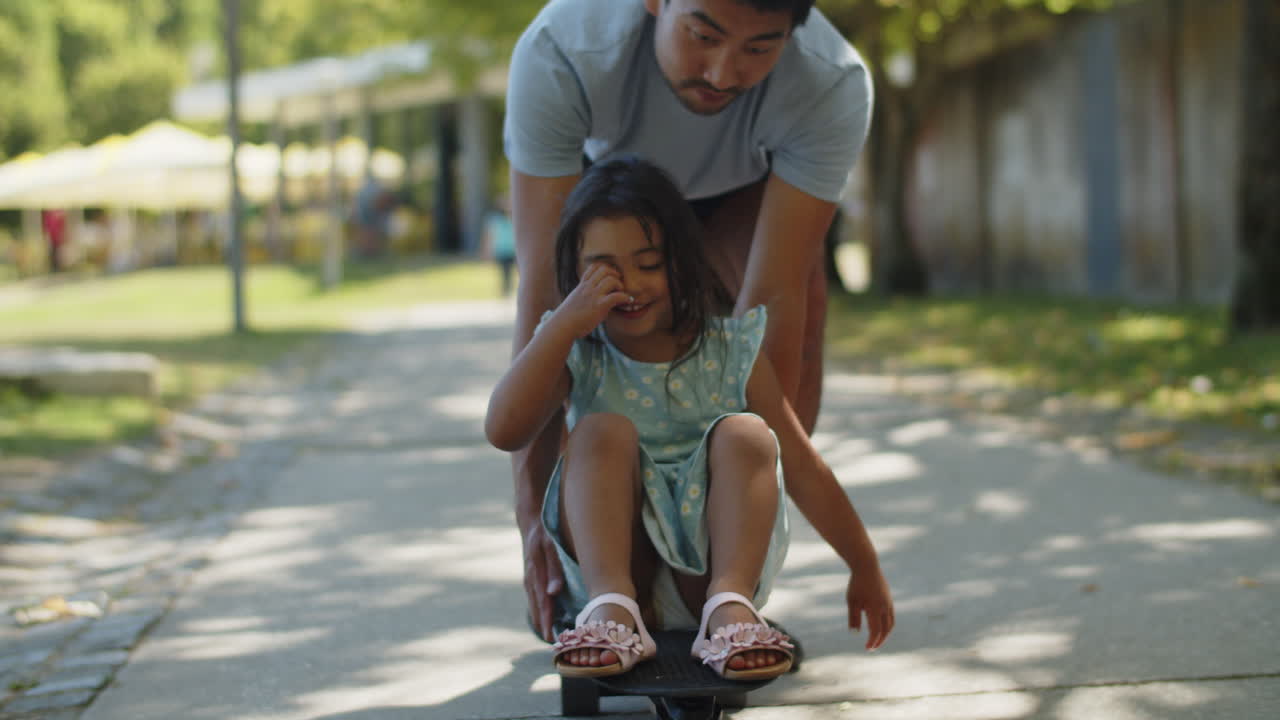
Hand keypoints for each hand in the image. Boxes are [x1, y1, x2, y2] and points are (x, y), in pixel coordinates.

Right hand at [523, 521, 564, 641]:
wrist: (529, 524)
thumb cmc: (544, 535)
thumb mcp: (551, 548)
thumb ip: (554, 570)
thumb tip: (554, 593)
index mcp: (535, 575)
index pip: (544, 603)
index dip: (548, 621)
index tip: (551, 637)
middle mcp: (530, 580)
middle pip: (537, 608)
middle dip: (544, 626)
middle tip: (551, 643)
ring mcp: (528, 580)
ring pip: (534, 605)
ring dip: (540, 620)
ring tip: (548, 636)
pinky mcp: (530, 578)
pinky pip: (533, 599)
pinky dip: (538, 610)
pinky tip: (543, 618)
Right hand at [554, 262, 630, 337]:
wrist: (562, 326)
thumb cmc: (567, 318)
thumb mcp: (575, 300)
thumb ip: (585, 296)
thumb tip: (594, 299)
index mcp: (582, 285)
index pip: (593, 267)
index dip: (605, 268)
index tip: (610, 275)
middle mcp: (588, 287)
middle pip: (604, 269)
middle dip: (614, 274)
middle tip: (618, 283)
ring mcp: (594, 295)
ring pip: (611, 280)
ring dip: (619, 285)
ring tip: (620, 293)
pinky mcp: (600, 306)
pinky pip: (616, 296)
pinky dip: (625, 297)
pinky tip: (628, 301)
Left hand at [847, 567, 893, 650]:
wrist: (867, 566)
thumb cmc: (857, 584)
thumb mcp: (852, 601)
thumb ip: (854, 618)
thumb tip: (856, 633)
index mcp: (875, 609)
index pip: (876, 631)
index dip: (872, 641)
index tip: (867, 648)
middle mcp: (884, 607)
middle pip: (886, 629)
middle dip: (880, 640)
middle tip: (872, 647)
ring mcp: (888, 602)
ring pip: (890, 623)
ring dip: (885, 633)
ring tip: (877, 638)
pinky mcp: (889, 598)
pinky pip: (891, 615)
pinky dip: (887, 623)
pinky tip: (880, 624)